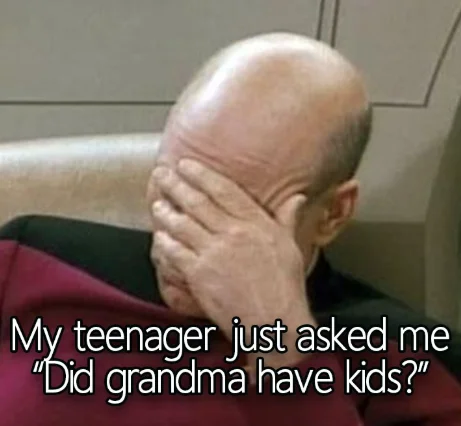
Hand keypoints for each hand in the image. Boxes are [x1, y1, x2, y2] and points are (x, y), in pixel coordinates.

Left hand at [151, 159, 315, 365]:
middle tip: (161, 174)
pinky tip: (158, 236)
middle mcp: (233, 232)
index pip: (223, 190)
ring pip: (182, 225)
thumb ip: (288, 218)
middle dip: (176, 186)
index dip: (201, 175)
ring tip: (156, 204)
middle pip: (197, 202)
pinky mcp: (200, 274)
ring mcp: (214, 253)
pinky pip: (176, 252)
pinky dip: (165, 242)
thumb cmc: (285, 284)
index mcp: (255, 223)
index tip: (185, 164)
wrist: (273, 319)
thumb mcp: (291, 245)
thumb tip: (298, 197)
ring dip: (166, 212)